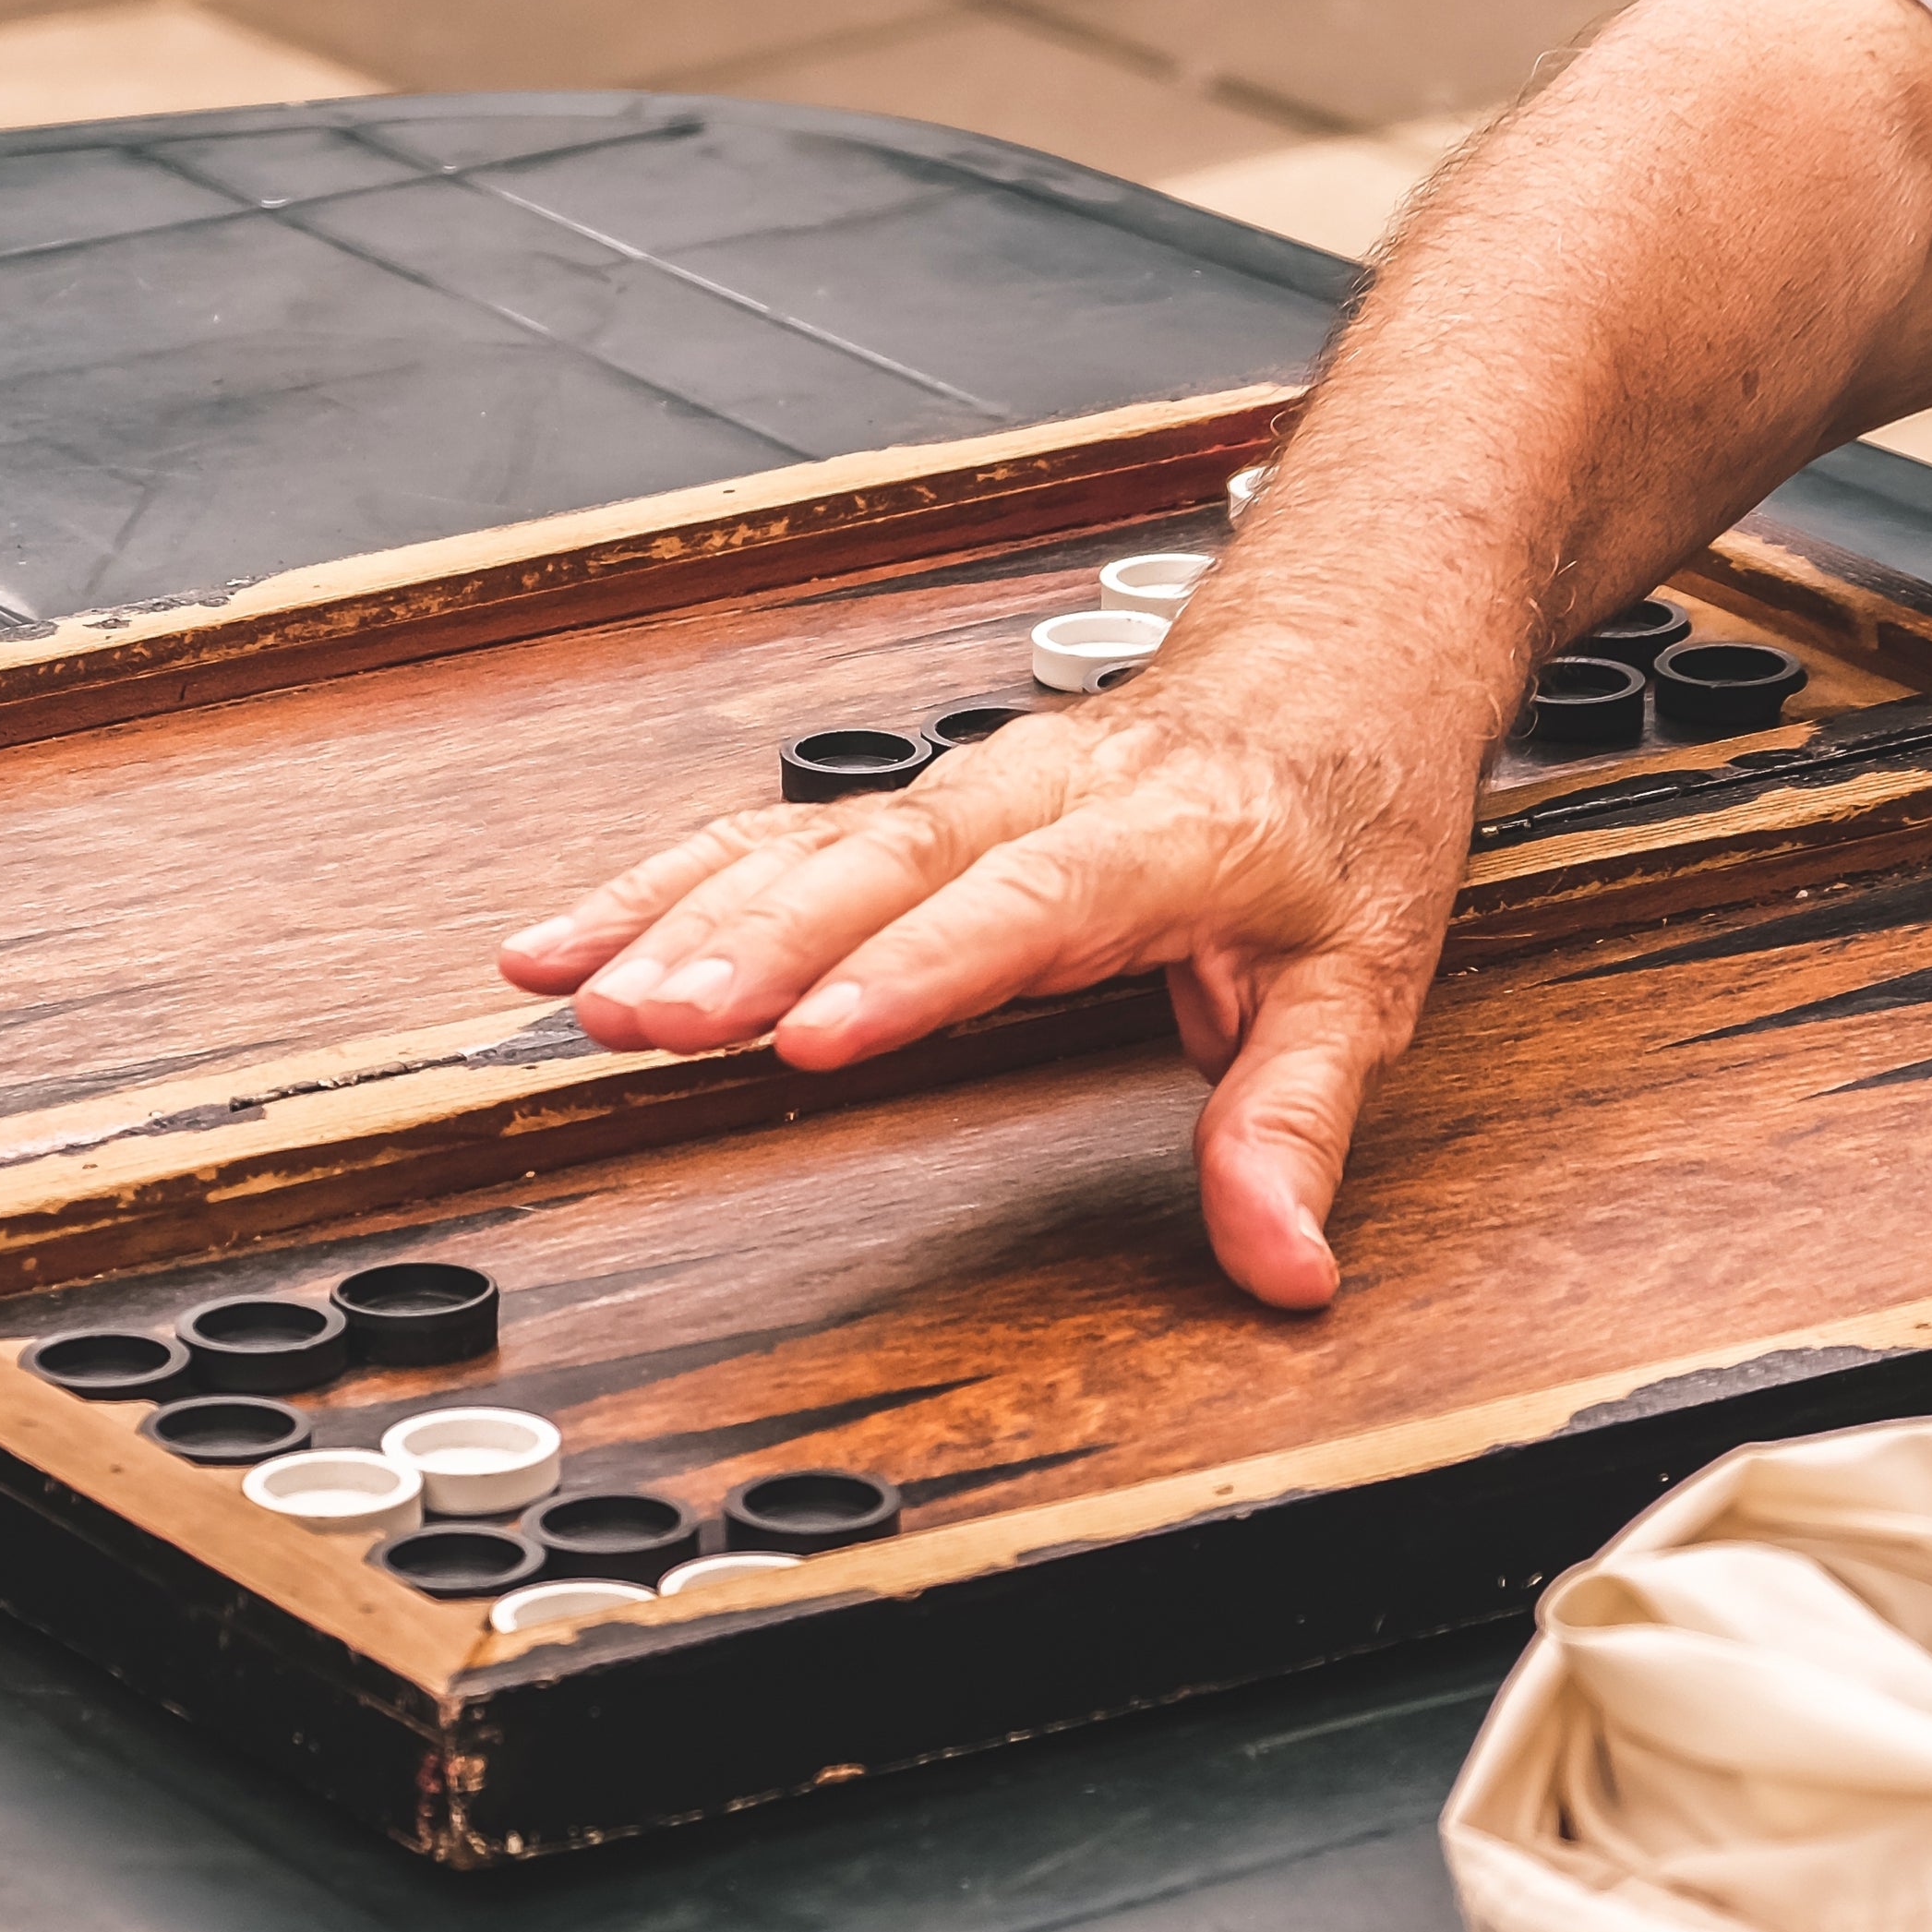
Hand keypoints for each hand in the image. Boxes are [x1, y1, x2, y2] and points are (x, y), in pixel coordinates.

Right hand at [496, 643, 1486, 1308]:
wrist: (1330, 669)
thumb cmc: (1340, 821)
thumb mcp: (1360, 986)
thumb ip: (1296, 1125)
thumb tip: (1283, 1262)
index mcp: (1164, 834)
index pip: (1025, 904)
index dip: (915, 970)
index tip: (817, 1038)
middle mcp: (1044, 794)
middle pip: (881, 862)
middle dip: (752, 941)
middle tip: (646, 1017)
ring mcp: (968, 790)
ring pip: (808, 839)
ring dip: (683, 911)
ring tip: (576, 986)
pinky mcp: (916, 803)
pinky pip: (776, 835)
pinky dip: (666, 883)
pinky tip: (571, 939)